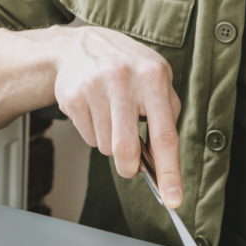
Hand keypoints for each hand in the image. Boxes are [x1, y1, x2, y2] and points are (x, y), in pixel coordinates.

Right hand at [40, 23, 183, 206]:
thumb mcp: (156, 78)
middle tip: (130, 166)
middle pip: (125, 149)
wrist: (80, 45)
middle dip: (128, 167)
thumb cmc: (127, 66)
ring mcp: (94, 87)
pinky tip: (95, 110)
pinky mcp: (72, 96)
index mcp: (152, 77)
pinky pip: (87, 137)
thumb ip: (165, 114)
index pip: (164, 135)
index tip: (174, 199)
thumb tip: (164, 161)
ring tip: (111, 116)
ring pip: (105, 146)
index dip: (170, 171)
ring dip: (110, 143)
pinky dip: (94, 133)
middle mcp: (123, 80)